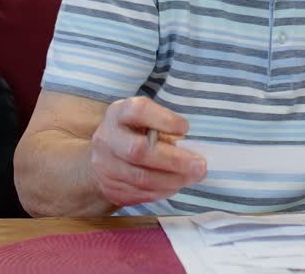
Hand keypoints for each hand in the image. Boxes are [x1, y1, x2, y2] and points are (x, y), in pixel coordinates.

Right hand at [89, 96, 206, 207]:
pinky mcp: (110, 189)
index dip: (164, 120)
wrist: (105, 157)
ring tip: (193, 176)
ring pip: (141, 178)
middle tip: (199, 165)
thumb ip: (165, 129)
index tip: (185, 128)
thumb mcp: (146, 120)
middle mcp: (108, 138)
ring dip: (173, 179)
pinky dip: (163, 191)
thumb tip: (192, 149)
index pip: (139, 111)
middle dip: (174, 160)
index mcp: (119, 113)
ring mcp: (105, 166)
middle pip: (138, 151)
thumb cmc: (135, 133)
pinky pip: (140, 194)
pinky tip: (176, 185)